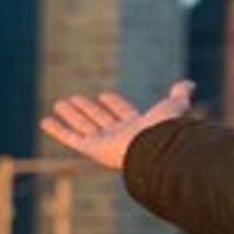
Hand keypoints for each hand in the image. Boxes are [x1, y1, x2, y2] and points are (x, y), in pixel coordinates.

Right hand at [40, 80, 194, 171]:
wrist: (157, 147)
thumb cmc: (166, 128)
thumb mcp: (174, 105)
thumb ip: (180, 95)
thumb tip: (189, 83)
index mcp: (138, 127)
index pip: (123, 113)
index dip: (114, 104)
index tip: (104, 94)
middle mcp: (119, 136)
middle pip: (100, 119)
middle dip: (87, 109)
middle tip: (74, 99)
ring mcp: (104, 143)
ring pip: (83, 126)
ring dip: (71, 114)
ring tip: (59, 103)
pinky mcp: (91, 149)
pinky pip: (71, 138)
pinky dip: (57, 129)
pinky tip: (45, 120)